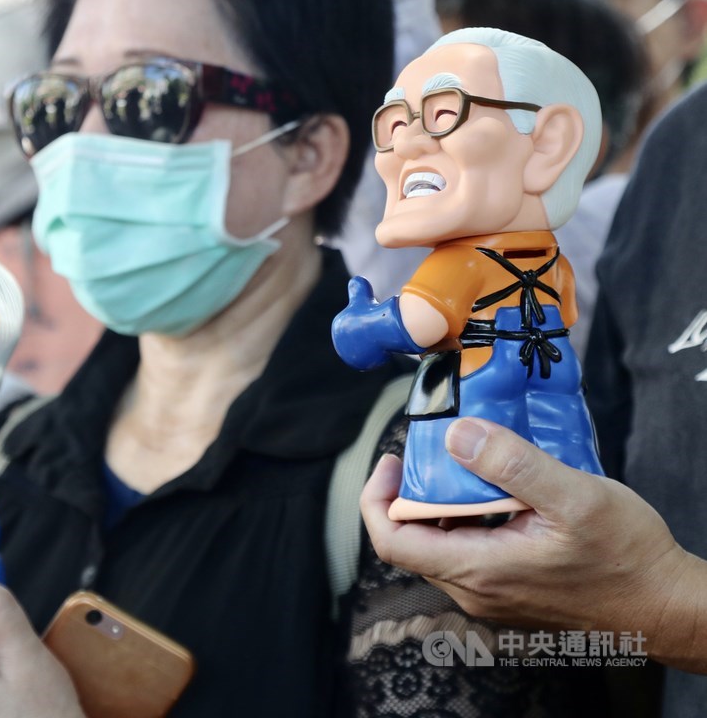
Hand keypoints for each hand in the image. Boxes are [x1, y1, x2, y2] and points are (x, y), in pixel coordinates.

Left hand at [331, 277, 389, 369]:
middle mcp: (339, 341)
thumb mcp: (362, 296)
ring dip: (377, 344)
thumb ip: (357, 288)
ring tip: (380, 338)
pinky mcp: (358, 364)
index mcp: (338, 325)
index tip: (375, 320)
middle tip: (379, 330)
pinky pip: (373, 358)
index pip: (359, 323)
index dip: (370, 321)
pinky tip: (382, 349)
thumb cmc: (371, 311)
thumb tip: (357, 280)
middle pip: (364, 336)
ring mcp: (347, 354)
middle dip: (373, 334)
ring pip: (369, 347)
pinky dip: (380, 354)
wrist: (379, 329)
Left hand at [361, 418, 706, 669]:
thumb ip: (512, 465)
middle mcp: (476, 591)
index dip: (376, 499)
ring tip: (463, 463)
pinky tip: (496, 491)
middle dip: (410, 493)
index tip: (390, 461)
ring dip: (441, 504)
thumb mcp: (574, 497)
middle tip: (429, 451)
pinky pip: (469, 554)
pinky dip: (468, 519)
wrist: (667, 607)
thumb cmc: (628, 557)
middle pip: (412, 541)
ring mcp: (492, 597)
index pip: (391, 542)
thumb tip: (456, 435)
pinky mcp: (511, 593)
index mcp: (479, 570)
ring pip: (441, 546)